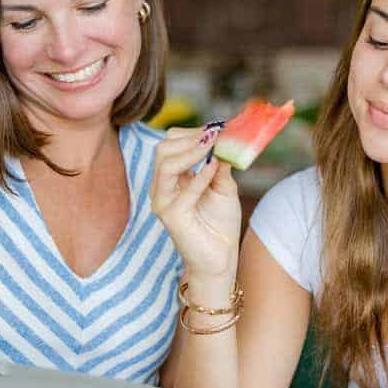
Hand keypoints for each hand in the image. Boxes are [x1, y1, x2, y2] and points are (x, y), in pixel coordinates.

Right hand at [150, 126, 240, 279]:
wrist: (220, 259)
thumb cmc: (219, 224)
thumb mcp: (223, 186)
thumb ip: (221, 164)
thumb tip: (226, 139)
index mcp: (170, 178)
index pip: (170, 144)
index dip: (192, 133)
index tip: (217, 129)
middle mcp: (161, 188)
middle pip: (163, 149)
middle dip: (190, 138)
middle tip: (215, 134)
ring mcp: (163, 202)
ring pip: (166, 164)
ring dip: (193, 151)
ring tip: (214, 146)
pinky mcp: (171, 216)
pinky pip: (184, 190)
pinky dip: (200, 175)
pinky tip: (215, 168)